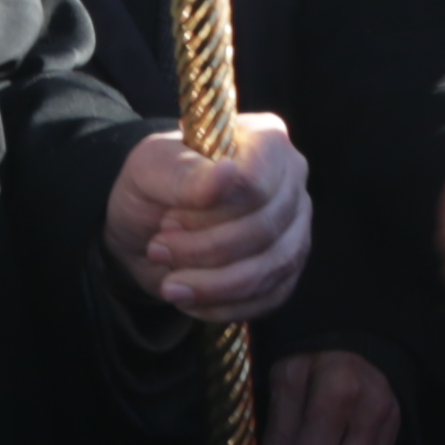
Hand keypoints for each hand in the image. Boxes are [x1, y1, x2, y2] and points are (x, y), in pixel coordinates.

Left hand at [106, 117, 312, 323]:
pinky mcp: (288, 267)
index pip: (256, 184)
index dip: (208, 212)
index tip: (167, 220)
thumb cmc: (153, 186)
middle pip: (264, 228)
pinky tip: (191, 298)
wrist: (149, 227)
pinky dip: (225, 306)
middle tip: (159, 249)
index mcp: (265, 139)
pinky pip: (271, 296)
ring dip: (213, 285)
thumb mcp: (149, 169)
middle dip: (204, 251)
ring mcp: (296, 224)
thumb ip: (184, 172)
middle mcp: (292, 179)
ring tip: (170, 283)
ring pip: (270, 267)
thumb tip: (228, 176)